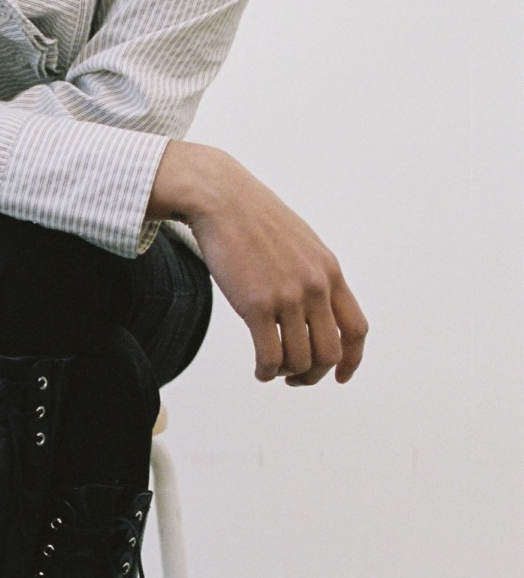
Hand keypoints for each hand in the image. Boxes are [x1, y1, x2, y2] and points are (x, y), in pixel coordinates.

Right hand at [149, 142, 367, 384]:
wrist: (222, 199)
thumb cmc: (255, 219)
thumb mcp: (301, 244)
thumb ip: (314, 275)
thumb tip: (314, 308)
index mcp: (330, 272)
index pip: (356, 329)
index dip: (352, 360)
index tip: (341, 376)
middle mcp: (315, 287)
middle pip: (330, 353)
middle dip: (314, 374)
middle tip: (296, 378)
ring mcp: (288, 297)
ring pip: (300, 360)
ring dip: (287, 374)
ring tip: (272, 371)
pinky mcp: (257, 305)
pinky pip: (271, 356)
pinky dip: (267, 372)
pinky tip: (259, 371)